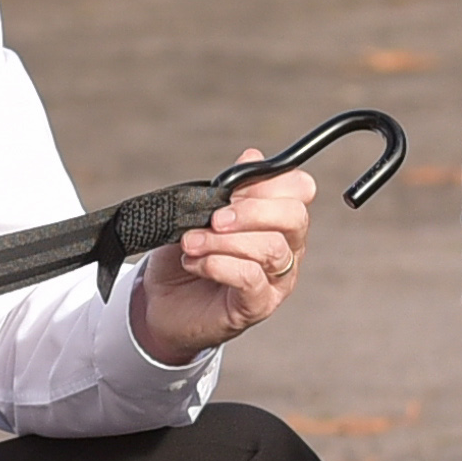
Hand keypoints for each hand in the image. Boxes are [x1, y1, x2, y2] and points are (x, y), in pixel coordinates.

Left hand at [128, 163, 316, 365]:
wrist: (162, 301)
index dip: (269, 181)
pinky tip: (195, 263)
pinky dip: (219, 264)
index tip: (231, 188)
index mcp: (277, 218)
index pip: (300, 188)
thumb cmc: (187, 254)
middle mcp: (287, 247)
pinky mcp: (258, 305)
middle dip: (251, 211)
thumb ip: (229, 188)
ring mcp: (277, 279)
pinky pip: (251, 277)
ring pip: (271, 248)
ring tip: (192, 243)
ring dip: (223, 241)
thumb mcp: (202, 212)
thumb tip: (252, 155)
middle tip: (215, 219)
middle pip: (295, 216)